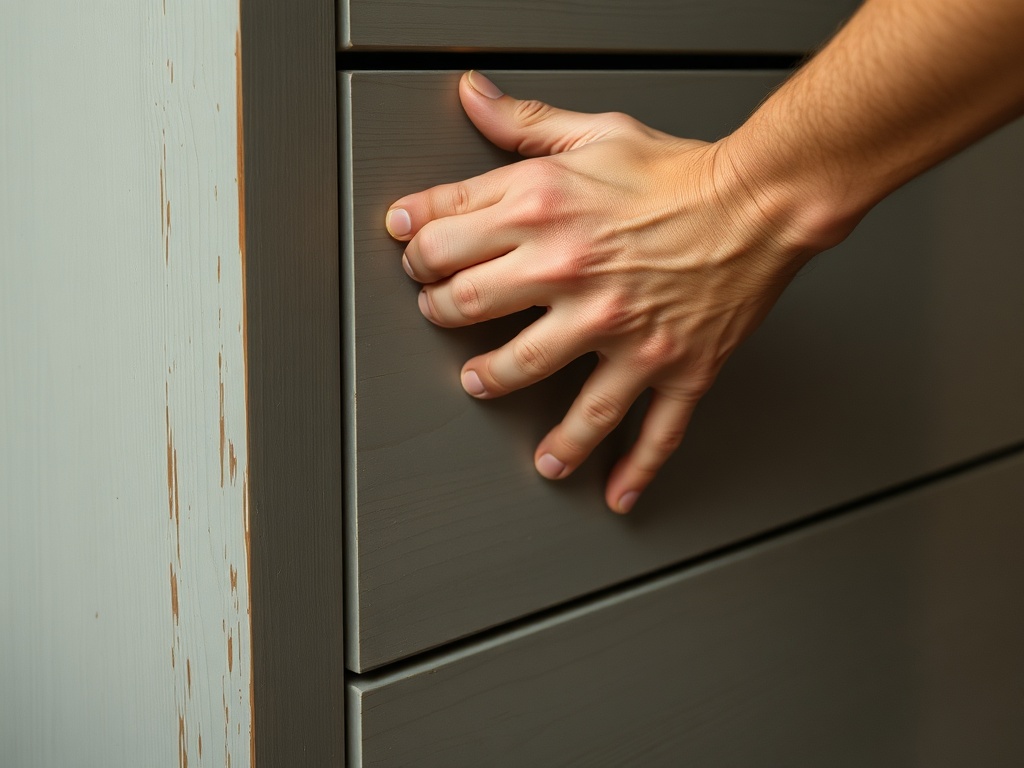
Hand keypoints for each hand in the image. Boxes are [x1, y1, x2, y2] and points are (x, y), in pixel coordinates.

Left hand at [386, 71, 818, 512]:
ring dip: (496, 385)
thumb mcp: (596, 133)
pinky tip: (612, 492)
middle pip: (469, 309)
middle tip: (442, 316)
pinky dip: (632, 470)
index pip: (445, 235)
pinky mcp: (670, 368)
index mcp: (546, 212)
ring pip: (533, 377)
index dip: (415, 246)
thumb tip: (471, 97)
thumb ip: (525, 123)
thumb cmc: (681, 173)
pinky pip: (648, 432)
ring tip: (482, 386)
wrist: (764, 202)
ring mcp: (620, 332)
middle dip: (441, 313)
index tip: (410, 252)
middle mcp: (573, 275)